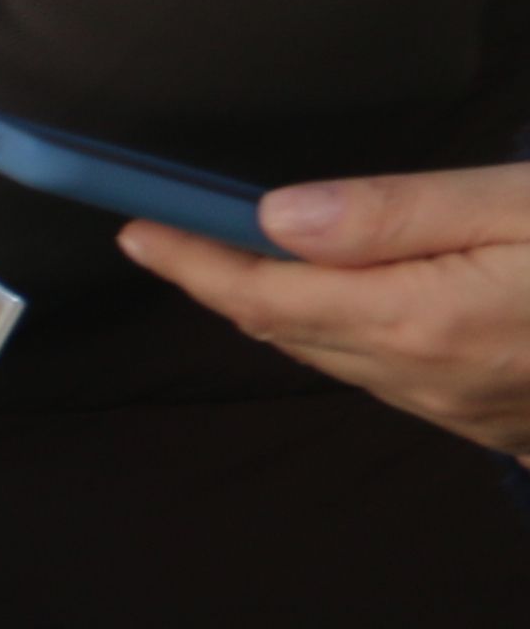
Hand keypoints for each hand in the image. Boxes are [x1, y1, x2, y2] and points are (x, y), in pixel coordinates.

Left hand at [123, 164, 529, 459]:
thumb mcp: (521, 208)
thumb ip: (398, 214)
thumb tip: (279, 217)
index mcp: (417, 320)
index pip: (262, 294)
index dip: (192, 262)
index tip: (137, 231)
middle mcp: (419, 377)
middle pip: (286, 330)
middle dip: (223, 282)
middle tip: (173, 234)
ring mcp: (452, 409)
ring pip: (330, 357)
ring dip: (280, 310)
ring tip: (243, 261)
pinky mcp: (483, 420)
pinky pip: (381, 375)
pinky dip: (339, 334)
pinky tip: (345, 302)